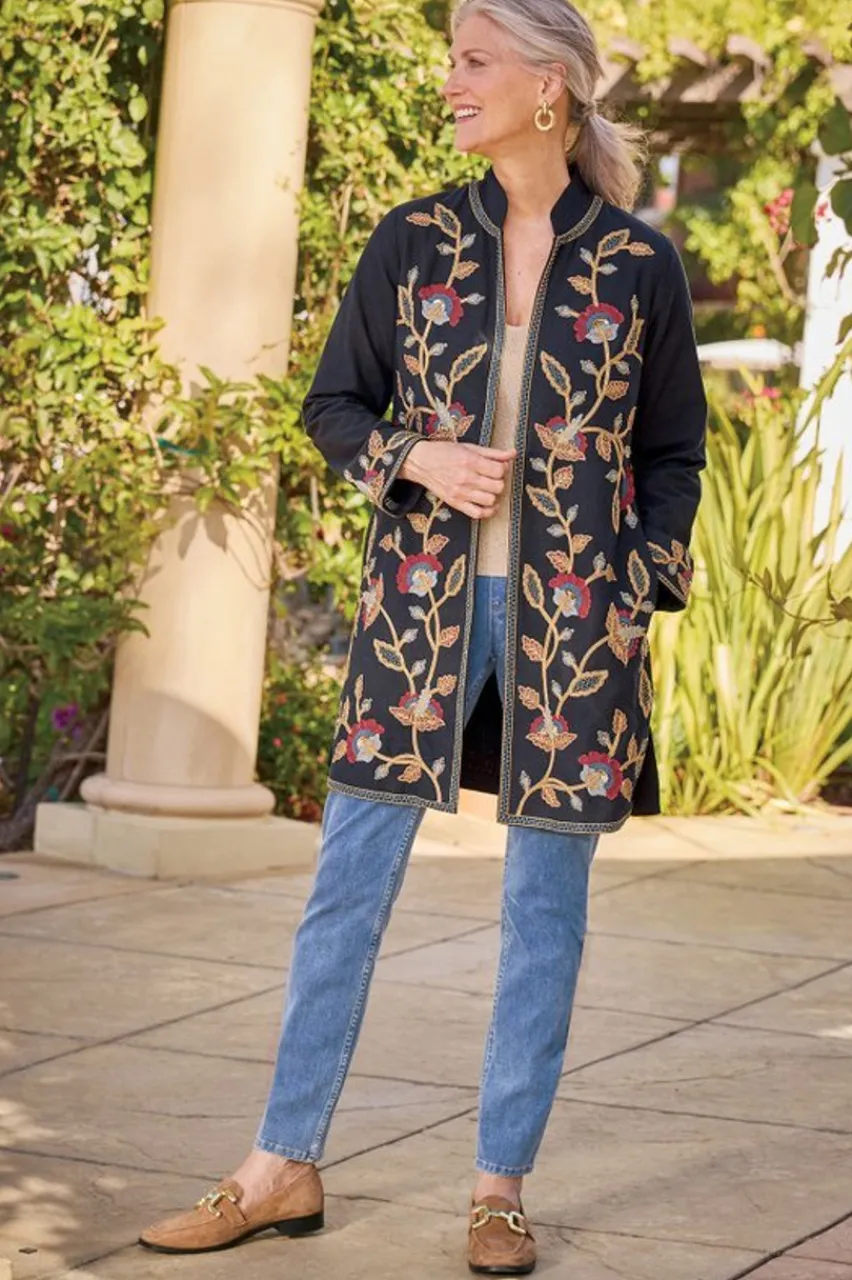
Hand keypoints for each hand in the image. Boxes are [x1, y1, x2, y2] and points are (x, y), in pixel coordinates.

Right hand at [400, 440, 515, 518]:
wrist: (421, 462)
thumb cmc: (444, 452)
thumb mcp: (469, 448)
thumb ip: (493, 453)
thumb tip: (512, 454)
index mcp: (471, 461)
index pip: (499, 471)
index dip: (503, 469)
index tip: (498, 468)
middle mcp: (466, 478)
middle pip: (497, 486)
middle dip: (499, 482)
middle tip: (493, 478)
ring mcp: (460, 492)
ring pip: (490, 500)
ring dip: (494, 495)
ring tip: (489, 489)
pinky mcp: (455, 503)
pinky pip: (477, 513)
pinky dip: (488, 511)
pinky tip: (489, 504)